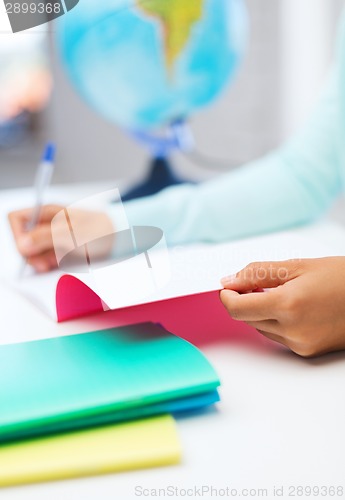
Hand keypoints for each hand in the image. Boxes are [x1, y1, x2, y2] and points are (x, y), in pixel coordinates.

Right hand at [8, 205, 114, 272]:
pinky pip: (47, 261)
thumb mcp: (72, 234)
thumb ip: (46, 237)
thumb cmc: (102, 230)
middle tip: (44, 264)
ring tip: (57, 263)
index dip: (18, 234)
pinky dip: (52, 265)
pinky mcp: (61, 251)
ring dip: (42, 261)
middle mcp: (47, 224)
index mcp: (47, 213)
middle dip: (31, 253)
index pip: (17, 219)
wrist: (122, 238)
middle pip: (23, 240)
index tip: (27, 248)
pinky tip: (63, 265)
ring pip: (34, 253)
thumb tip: (23, 243)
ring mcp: (53, 238)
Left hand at [220, 257, 344, 357]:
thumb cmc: (341, 278)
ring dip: (261, 311)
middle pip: (246, 318)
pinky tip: (293, 308)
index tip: (229, 286)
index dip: (227, 296)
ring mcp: (299, 344)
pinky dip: (276, 321)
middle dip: (245, 300)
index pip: (237, 308)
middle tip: (257, 283)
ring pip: (259, 327)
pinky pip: (276, 336)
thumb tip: (229, 281)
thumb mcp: (297, 266)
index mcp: (288, 304)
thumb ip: (258, 272)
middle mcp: (292, 330)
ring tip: (284, 293)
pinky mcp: (306, 351)